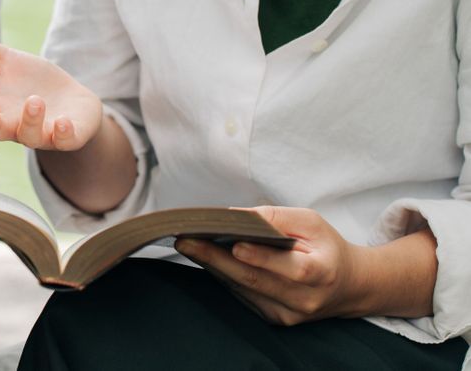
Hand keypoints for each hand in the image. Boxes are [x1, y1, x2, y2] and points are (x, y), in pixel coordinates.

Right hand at [0, 16, 102, 150]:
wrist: (71, 101)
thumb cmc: (31, 82)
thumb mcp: (6, 62)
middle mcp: (15, 126)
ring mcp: (42, 133)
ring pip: (31, 135)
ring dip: (31, 120)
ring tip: (35, 101)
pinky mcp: (69, 136)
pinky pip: (65, 141)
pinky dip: (63, 134)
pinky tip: (63, 122)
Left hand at [174, 207, 369, 325]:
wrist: (347, 286)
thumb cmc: (326, 248)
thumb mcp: (311, 222)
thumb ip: (276, 218)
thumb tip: (235, 216)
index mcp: (322, 273)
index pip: (291, 268)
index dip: (262, 258)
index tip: (234, 244)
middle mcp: (305, 299)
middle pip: (255, 280)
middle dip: (217, 259)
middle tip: (187, 241)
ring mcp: (287, 314)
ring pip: (243, 288)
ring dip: (213, 266)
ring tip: (189, 245)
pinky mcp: (274, 319)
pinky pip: (242, 295)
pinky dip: (223, 275)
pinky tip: (207, 259)